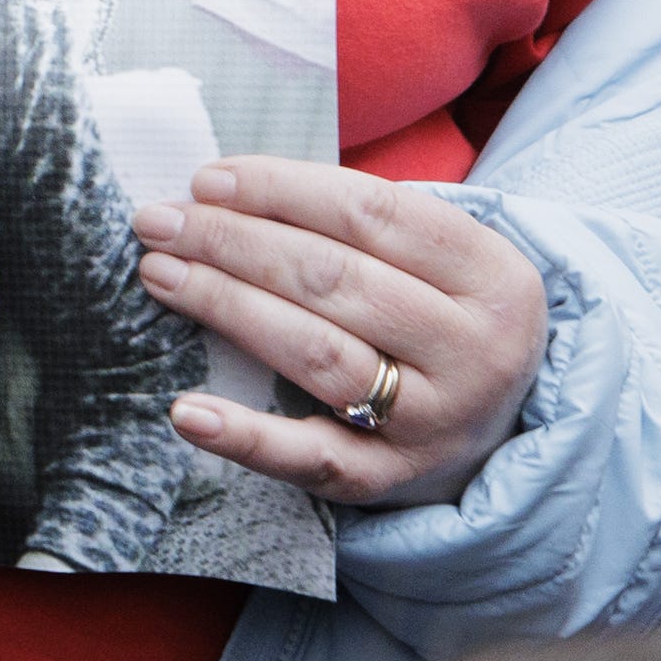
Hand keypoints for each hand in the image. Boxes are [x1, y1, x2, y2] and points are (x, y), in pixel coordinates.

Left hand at [136, 157, 548, 508]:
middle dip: (233, 243)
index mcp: (493, 276)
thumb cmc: (437, 314)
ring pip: (317, 353)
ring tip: (160, 275)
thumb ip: (351, 221)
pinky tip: (185, 411)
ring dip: (225, 307)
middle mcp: (476, 350)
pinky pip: (311, 459)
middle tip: (159, 223)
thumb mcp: (435, 259)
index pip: (371, 212)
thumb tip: (217, 193)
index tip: (206, 181)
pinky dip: (244, 437)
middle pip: (334, 280)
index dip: (279, 189)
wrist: (500, 426)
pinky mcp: (390, 479)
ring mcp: (435, 421)